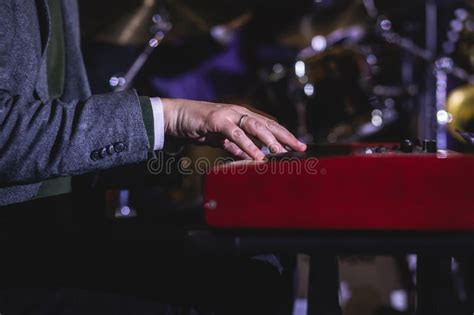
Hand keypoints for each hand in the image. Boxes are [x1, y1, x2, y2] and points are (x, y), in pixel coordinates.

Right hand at [160, 98, 305, 159]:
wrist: (177, 117)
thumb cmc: (200, 127)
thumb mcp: (222, 140)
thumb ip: (237, 148)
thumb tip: (253, 159)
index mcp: (243, 117)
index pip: (269, 126)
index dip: (284, 135)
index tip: (298, 146)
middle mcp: (240, 113)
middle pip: (268, 124)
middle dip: (285, 136)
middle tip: (300, 148)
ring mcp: (230, 115)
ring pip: (255, 127)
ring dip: (270, 140)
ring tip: (282, 153)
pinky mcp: (218, 121)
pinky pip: (237, 135)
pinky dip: (248, 145)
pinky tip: (258, 156)